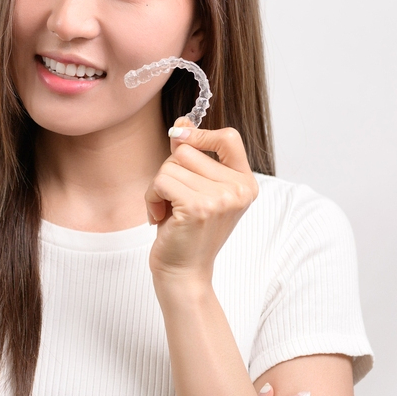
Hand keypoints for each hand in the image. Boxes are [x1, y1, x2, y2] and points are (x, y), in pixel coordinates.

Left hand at [145, 116, 259, 287]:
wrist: (184, 273)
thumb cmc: (186, 231)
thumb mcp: (195, 189)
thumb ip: (192, 155)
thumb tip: (182, 122)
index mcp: (245, 182)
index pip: (229, 137)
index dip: (202, 133)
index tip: (180, 138)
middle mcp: (239, 189)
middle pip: (188, 151)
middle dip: (171, 171)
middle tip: (174, 200)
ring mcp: (221, 198)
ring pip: (171, 165)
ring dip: (158, 188)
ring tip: (168, 212)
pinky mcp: (198, 207)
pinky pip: (161, 181)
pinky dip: (152, 197)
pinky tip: (160, 217)